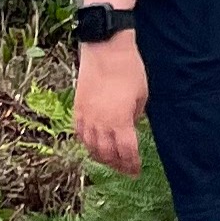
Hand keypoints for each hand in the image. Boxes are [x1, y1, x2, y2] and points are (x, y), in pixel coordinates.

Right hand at [75, 36, 148, 175]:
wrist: (106, 49)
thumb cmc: (129, 70)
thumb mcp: (142, 96)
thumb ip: (136, 116)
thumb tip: (131, 127)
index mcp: (120, 122)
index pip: (126, 152)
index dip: (132, 164)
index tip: (136, 171)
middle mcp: (100, 124)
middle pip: (107, 154)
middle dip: (118, 165)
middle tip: (126, 169)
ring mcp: (86, 117)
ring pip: (90, 147)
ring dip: (101, 157)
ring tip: (110, 160)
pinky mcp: (77, 109)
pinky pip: (79, 134)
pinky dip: (87, 143)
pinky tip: (93, 145)